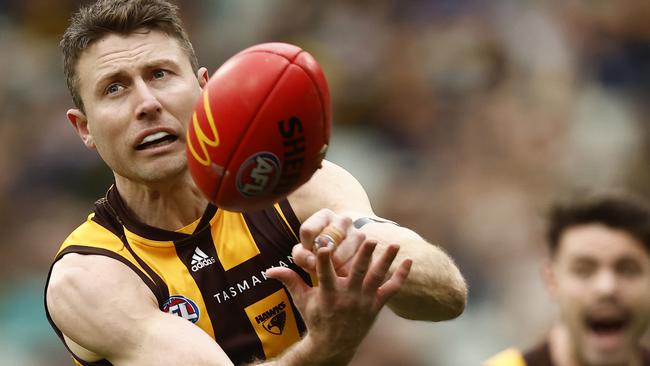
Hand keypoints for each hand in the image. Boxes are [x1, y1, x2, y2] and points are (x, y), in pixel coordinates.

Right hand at [266, 240, 411, 364]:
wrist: (334, 345)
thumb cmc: (316, 318)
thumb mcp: (302, 301)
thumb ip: (290, 281)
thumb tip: (268, 270)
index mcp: (328, 294)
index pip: (324, 273)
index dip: (323, 258)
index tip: (323, 243)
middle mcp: (348, 296)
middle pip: (357, 272)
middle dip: (363, 255)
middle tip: (369, 237)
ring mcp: (364, 301)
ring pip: (377, 277)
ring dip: (386, 260)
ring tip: (394, 243)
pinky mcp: (376, 305)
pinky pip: (392, 289)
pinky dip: (401, 276)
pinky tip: (409, 261)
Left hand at [292, 209, 364, 274]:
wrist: (345, 255)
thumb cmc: (318, 253)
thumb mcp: (305, 253)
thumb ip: (301, 256)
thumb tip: (312, 262)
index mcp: (324, 216)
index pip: (308, 231)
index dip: (304, 247)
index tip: (307, 254)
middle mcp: (344, 221)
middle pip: (325, 245)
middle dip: (319, 260)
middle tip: (320, 265)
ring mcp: (359, 234)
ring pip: (338, 258)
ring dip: (331, 269)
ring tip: (331, 271)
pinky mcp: (369, 251)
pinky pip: (351, 268)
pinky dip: (344, 275)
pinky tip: (342, 275)